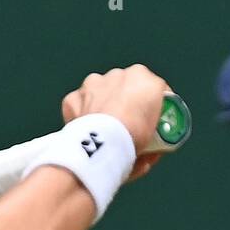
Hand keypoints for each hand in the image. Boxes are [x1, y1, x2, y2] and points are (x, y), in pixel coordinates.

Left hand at [61, 65, 169, 181]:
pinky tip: (85, 131)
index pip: (150, 90)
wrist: (101, 144)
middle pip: (123, 89)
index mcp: (143, 77)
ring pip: (99, 93)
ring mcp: (93, 84)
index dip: (149, 107)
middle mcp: (118, 74)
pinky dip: (80, 115)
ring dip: (100, 106)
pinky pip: (78, 105)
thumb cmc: (133, 136)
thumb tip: (148, 156)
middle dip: (123, 103)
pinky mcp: (73, 97)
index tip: (147, 122)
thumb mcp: (155, 137)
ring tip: (102, 129)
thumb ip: (154, 136)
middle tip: (123, 126)